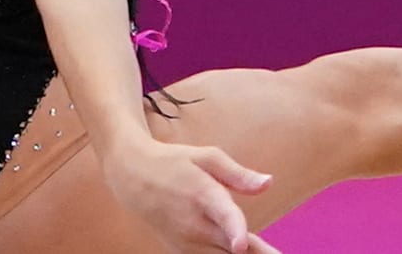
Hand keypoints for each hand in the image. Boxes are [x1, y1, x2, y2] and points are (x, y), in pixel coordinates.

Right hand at [99, 137, 280, 253]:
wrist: (133, 177)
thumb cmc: (175, 163)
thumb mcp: (206, 157)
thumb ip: (238, 174)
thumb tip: (269, 183)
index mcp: (202, 194)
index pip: (222, 215)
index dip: (234, 230)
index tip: (241, 244)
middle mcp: (194, 224)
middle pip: (232, 248)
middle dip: (258, 253)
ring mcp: (187, 243)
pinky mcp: (183, 252)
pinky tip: (246, 252)